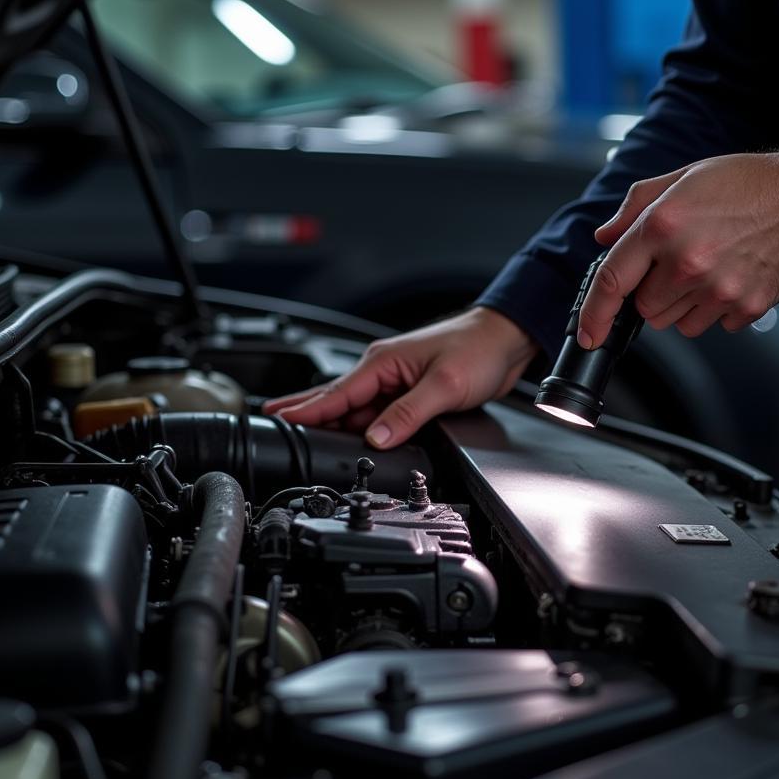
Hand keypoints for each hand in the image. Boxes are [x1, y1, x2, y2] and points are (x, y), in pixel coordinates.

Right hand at [263, 307, 537, 448]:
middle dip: (304, 412)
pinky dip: (360, 426)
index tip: (278, 421)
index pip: (335, 393)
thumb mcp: (443, 386)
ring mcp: (395, 382)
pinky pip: (375, 413)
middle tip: (272, 426)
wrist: (506, 340)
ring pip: (354, 409)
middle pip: (335, 399)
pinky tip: (349, 437)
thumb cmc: (477, 349)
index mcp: (382, 363)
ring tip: (300, 436)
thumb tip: (376, 439)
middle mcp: (383, 370)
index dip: (305, 411)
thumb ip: (407, 414)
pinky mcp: (410, 393)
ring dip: (332, 423)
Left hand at [577, 145, 778, 345]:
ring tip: (710, 266)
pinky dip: (716, 309)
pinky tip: (732, 275)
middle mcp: (687, 261)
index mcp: (663, 225)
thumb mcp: (684, 178)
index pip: (612, 281)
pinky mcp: (745, 307)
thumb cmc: (749, 184)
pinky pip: (712, 325)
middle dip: (653, 291)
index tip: (586, 333)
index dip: (593, 314)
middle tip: (680, 261)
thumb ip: (636, 207)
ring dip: (683, 303)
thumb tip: (604, 236)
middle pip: (645, 309)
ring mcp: (718, 288)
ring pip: (676, 322)